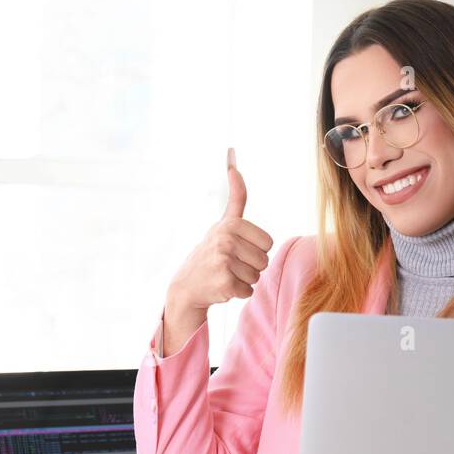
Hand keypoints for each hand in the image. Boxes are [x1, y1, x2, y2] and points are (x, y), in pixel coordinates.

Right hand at [160, 148, 273, 356]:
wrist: (186, 285)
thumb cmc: (210, 251)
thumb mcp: (223, 222)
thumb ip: (236, 196)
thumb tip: (233, 160)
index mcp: (230, 225)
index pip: (268, 243)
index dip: (255, 250)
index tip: (236, 249)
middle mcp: (226, 240)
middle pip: (264, 260)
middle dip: (250, 266)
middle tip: (229, 264)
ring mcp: (224, 262)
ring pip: (256, 277)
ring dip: (244, 279)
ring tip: (224, 274)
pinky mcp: (224, 283)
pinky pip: (248, 291)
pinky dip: (237, 293)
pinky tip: (221, 286)